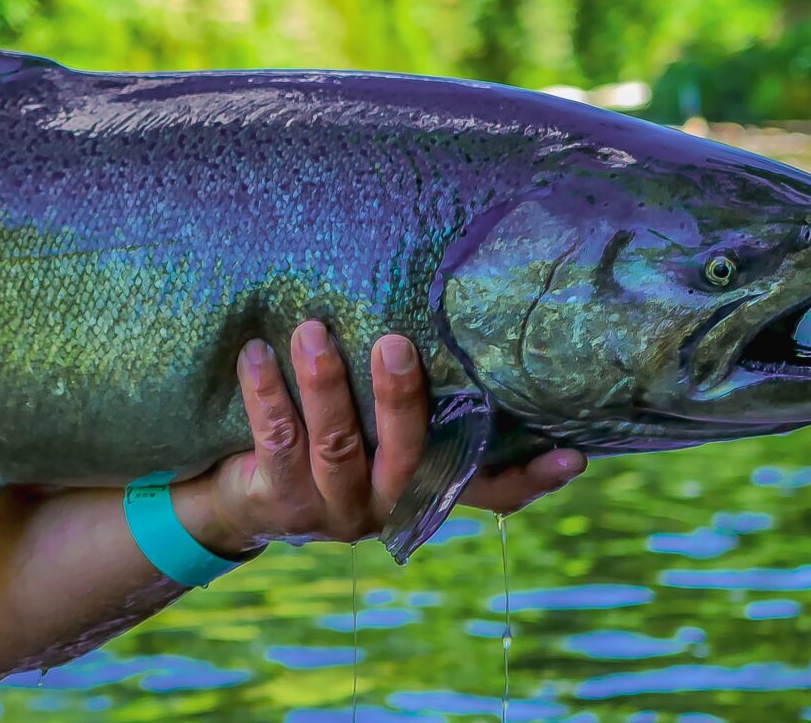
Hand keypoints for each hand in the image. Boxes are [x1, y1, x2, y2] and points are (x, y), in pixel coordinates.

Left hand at [193, 319, 582, 551]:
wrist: (237, 498)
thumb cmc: (316, 436)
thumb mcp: (367, 422)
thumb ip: (401, 391)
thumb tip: (433, 302)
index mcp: (420, 483)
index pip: (488, 488)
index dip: (530, 477)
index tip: (573, 455)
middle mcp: (385, 503)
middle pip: (407, 453)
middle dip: (401, 398)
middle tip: (395, 343)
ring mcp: (333, 508)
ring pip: (337, 444)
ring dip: (325, 383)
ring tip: (312, 330)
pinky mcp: (280, 502)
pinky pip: (276, 441)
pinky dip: (267, 393)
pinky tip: (257, 353)